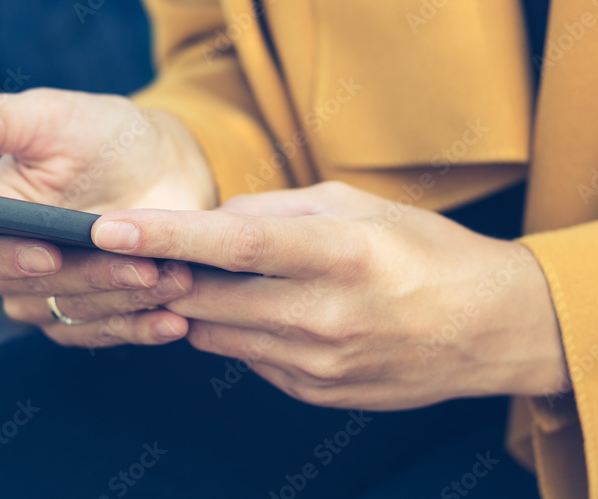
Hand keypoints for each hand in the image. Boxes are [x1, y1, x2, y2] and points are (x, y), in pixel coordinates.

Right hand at [0, 88, 214, 347]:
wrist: (160, 161)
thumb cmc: (95, 131)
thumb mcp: (46, 113)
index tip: (46, 254)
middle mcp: (7, 265)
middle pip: (26, 293)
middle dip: (87, 279)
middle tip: (141, 265)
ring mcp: (49, 295)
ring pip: (72, 315)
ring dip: (123, 302)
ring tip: (173, 279)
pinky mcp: (91, 315)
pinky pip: (104, 335)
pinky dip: (140, 329)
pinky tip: (173, 319)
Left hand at [89, 181, 567, 409]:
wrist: (492, 328)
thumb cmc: (425, 250)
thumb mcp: (357, 205)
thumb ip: (276, 211)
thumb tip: (210, 223)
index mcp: (340, 253)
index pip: (233, 245)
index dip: (163, 236)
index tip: (105, 228)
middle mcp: (327, 315)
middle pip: (210, 299)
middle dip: (163, 276)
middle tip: (134, 252)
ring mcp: (321, 364)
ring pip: (219, 335)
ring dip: (200, 305)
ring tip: (213, 276)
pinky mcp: (318, 393)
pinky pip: (250, 360)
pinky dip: (241, 332)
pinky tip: (271, 311)